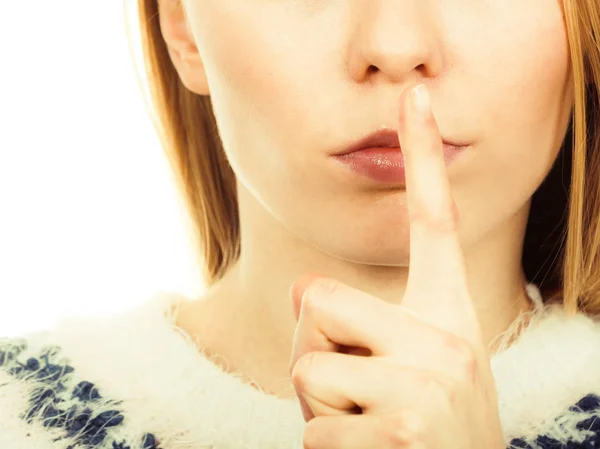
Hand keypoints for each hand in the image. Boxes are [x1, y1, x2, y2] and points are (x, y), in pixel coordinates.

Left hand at [288, 84, 504, 448]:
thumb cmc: (421, 423)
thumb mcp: (406, 363)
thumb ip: (359, 320)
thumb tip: (301, 291)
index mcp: (446, 311)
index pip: (433, 221)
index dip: (423, 156)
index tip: (416, 95)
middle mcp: (448, 337)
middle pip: (315, 299)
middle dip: (315, 346)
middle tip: (356, 387)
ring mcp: (428, 384)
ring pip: (306, 366)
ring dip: (320, 402)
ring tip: (366, 423)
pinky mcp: (401, 430)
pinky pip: (311, 426)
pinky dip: (324, 447)